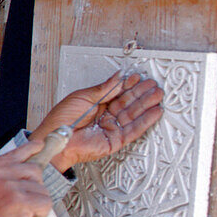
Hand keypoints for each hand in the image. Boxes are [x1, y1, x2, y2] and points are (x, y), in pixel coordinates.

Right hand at [0, 141, 52, 216]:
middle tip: (25, 202)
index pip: (13, 154)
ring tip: (19, 216)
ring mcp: (8, 186)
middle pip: (33, 170)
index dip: (29, 149)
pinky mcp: (19, 200)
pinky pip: (44, 203)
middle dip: (34, 187)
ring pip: (41, 189)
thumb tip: (16, 178)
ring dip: (35, 206)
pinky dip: (39, 215)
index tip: (39, 146)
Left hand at [31, 72, 163, 172]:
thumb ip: (104, 88)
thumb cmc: (62, 120)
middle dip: (141, 93)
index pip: (117, 93)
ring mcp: (111, 128)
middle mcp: (105, 115)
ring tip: (158, 95)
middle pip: (128, 103)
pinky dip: (146, 121)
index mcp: (96, 104)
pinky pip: (134, 130)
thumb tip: (118, 77)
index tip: (138, 77)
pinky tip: (155, 112)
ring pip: (134, 115)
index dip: (129, 85)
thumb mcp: (83, 96)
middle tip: (153, 85)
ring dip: (147, 105)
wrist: (58, 138)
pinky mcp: (116, 140)